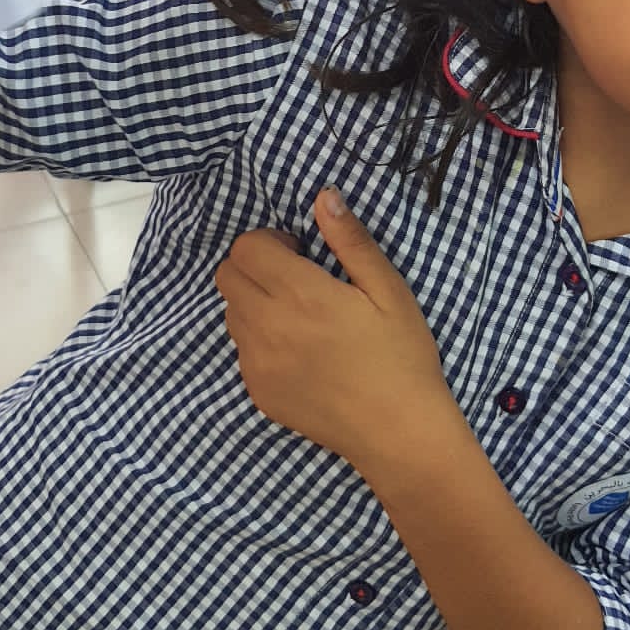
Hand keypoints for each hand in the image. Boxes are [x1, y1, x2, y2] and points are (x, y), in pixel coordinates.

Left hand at [216, 188, 452, 468]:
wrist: (398, 432)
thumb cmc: (402, 356)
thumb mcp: (389, 290)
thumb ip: (351, 241)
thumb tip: (323, 197)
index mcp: (299, 294)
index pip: (245, 248)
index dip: (269, 241)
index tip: (300, 252)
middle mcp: (267, 327)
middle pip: (228, 276)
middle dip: (255, 267)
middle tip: (296, 280)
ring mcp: (257, 364)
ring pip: (231, 313)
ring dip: (254, 303)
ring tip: (300, 317)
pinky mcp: (258, 393)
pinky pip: (242, 352)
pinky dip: (260, 341)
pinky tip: (301, 353)